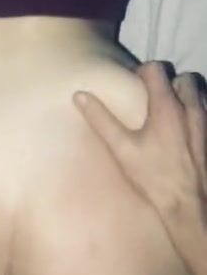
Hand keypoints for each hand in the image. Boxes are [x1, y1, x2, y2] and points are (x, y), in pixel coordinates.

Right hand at [73, 61, 206, 225]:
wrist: (189, 206)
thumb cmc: (153, 177)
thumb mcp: (122, 149)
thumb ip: (101, 119)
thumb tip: (79, 95)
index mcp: (167, 106)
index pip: (156, 68)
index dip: (143, 71)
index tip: (134, 85)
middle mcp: (191, 108)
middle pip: (184, 78)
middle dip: (169, 82)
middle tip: (153, 98)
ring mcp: (205, 122)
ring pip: (198, 94)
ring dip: (184, 96)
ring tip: (168, 112)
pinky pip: (205, 112)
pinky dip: (194, 112)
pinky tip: (182, 130)